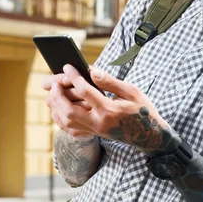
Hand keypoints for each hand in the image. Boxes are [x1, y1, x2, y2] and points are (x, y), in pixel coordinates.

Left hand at [46, 64, 170, 152]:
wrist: (149, 135)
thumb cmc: (142, 110)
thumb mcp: (131, 91)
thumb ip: (110, 81)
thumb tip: (92, 70)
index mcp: (109, 110)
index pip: (85, 91)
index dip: (74, 77)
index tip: (67, 67)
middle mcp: (99, 122)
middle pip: (69, 110)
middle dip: (58, 95)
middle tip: (54, 82)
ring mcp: (95, 131)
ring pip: (66, 122)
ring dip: (56, 107)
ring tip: (52, 93)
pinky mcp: (93, 134)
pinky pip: (70, 130)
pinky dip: (60, 119)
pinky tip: (58, 108)